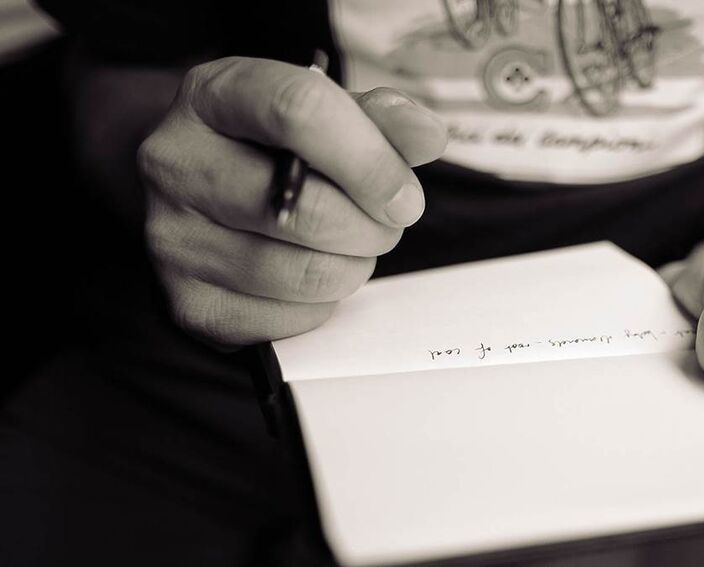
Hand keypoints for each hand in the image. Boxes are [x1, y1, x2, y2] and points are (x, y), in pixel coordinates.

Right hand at [138, 57, 446, 344]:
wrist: (201, 191)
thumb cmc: (273, 148)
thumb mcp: (324, 112)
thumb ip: (380, 119)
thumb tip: (427, 137)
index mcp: (212, 95)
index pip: (298, 112)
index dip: (370, 159)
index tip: (406, 195)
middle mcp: (175, 163)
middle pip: (306, 209)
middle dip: (372, 226)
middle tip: (386, 221)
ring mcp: (173, 239)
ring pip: (306, 273)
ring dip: (354, 265)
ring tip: (350, 244)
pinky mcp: (192, 305)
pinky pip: (292, 319)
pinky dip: (323, 304)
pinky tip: (310, 273)